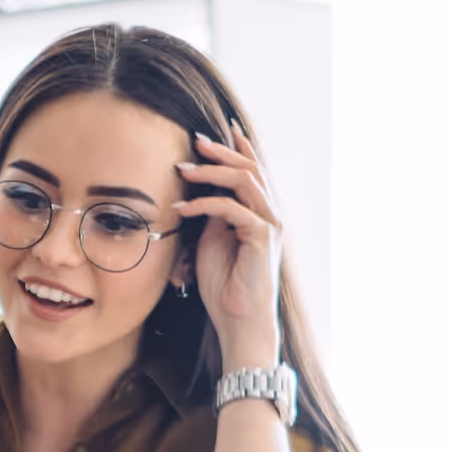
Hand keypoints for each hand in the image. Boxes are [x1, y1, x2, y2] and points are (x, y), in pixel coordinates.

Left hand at [176, 122, 282, 371]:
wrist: (239, 322)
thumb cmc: (225, 287)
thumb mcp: (212, 242)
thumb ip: (212, 216)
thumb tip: (201, 192)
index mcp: (260, 213)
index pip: (253, 171)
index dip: (238, 148)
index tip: (219, 129)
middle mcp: (270, 214)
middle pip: (249, 168)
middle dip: (221, 151)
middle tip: (195, 140)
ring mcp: (269, 224)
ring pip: (243, 181)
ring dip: (210, 171)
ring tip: (183, 168)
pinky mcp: (261, 236)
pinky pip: (230, 209)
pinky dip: (203, 204)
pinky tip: (181, 208)